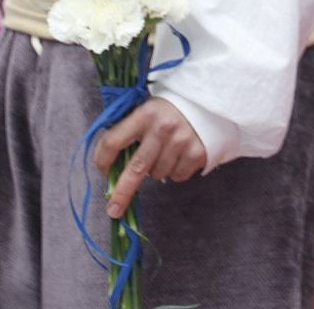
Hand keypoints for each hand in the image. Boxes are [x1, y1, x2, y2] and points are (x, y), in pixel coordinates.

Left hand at [94, 97, 206, 218]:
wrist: (210, 102)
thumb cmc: (172, 110)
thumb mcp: (149, 111)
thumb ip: (132, 132)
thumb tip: (114, 167)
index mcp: (145, 115)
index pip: (113, 141)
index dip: (103, 160)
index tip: (103, 172)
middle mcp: (163, 129)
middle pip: (135, 169)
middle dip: (122, 192)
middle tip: (113, 210)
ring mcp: (182, 142)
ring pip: (157, 175)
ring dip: (156, 171)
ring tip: (165, 153)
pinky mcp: (198, 153)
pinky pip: (177, 176)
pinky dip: (175, 171)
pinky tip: (180, 156)